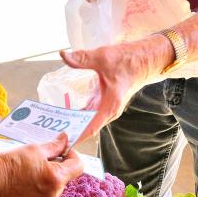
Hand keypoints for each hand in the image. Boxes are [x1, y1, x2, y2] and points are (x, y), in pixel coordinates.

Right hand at [0, 133, 83, 196]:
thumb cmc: (9, 163)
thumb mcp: (34, 149)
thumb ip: (54, 146)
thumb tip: (66, 139)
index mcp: (56, 178)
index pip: (78, 166)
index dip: (72, 155)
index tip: (63, 150)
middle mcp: (53, 195)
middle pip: (64, 178)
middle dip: (56, 168)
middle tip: (39, 160)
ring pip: (53, 189)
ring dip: (47, 180)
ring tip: (28, 173)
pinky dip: (38, 191)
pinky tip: (23, 184)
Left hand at [60, 35, 174, 140]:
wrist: (146, 59)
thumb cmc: (129, 60)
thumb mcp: (104, 57)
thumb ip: (82, 58)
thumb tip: (64, 55)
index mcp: (109, 106)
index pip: (90, 128)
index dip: (76, 135)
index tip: (62, 141)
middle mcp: (108, 111)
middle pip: (86, 126)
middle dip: (71, 130)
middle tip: (51, 131)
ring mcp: (107, 107)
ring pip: (88, 120)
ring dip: (74, 123)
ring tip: (54, 125)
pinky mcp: (105, 102)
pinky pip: (89, 113)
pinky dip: (78, 114)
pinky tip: (65, 113)